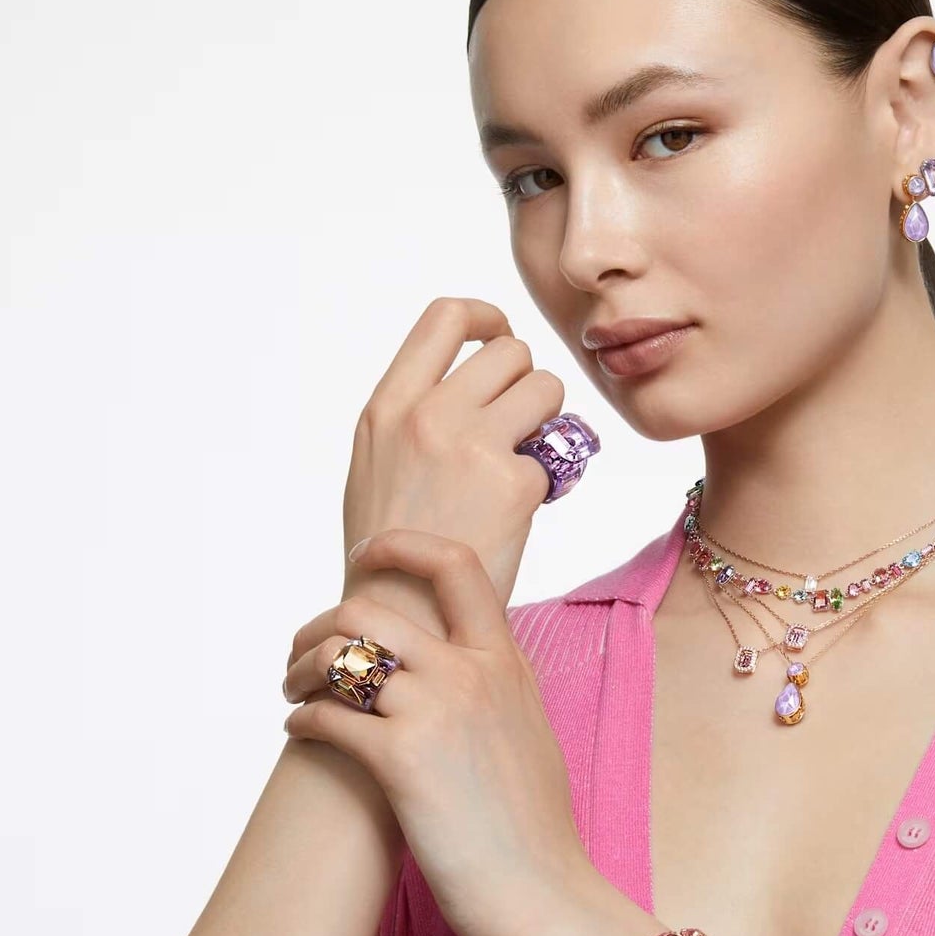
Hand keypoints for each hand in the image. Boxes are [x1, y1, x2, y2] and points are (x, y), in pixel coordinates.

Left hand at [280, 527, 596, 935]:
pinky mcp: (401, 761)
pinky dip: (301, 719)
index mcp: (506, 661)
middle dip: (319, 624)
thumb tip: (463, 673)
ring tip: (293, 694)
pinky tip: (299, 733)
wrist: (542, 890)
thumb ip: (495, 689)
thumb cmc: (535, 828)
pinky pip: (326, 717)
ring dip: (300, 669)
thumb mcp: (528, 731)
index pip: (456, 565)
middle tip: (303, 654)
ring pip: (340, 655)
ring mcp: (436, 713)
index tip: (366, 556)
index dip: (402, 545)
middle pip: (369, 607)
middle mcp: (471, 673)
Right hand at [342, 297, 566, 632]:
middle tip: (520, 423)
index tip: (500, 336)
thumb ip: (415, 416)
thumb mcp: (378, 465)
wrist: (403, 618)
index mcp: (388, 406)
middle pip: (511, 351)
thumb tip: (469, 381)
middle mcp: (429, 415)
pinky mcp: (515, 484)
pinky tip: (520, 511)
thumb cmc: (391, 552)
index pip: (446, 317)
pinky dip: (548, 481)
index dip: (486, 318)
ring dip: (549, 420)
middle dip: (526, 380)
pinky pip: (557, 457)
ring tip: (524, 460)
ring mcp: (472, 446)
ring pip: (548, 388)